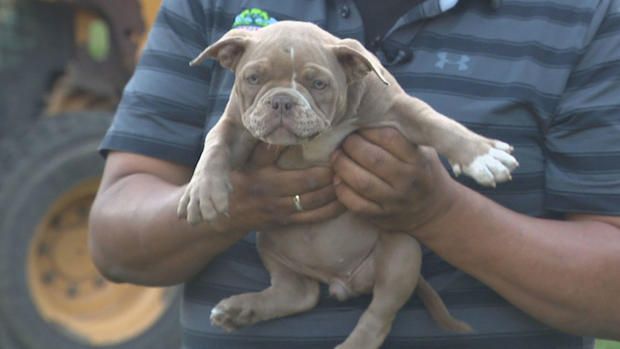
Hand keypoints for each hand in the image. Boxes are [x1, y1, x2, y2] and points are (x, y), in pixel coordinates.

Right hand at [210, 143, 344, 232]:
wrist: (223, 215)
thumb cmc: (237, 179)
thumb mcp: (246, 161)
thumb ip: (266, 147)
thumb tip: (285, 127)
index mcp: (267, 181)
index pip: (304, 178)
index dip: (325, 170)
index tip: (339, 157)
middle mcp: (275, 199)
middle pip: (314, 193)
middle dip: (334, 182)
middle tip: (350, 168)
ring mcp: (280, 213)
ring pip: (316, 207)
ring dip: (336, 196)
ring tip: (351, 182)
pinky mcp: (284, 223)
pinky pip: (312, 219)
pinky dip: (330, 212)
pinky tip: (344, 202)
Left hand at [331, 128, 458, 234]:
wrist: (434, 211)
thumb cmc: (423, 172)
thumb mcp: (422, 150)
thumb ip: (403, 133)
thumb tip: (376, 103)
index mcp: (418, 159)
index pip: (389, 138)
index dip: (368, 130)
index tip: (358, 125)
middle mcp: (407, 181)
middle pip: (372, 159)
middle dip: (351, 146)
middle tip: (343, 141)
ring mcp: (394, 201)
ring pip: (361, 182)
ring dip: (342, 167)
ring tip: (336, 157)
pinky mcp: (381, 217)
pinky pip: (355, 204)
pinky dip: (342, 191)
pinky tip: (338, 180)